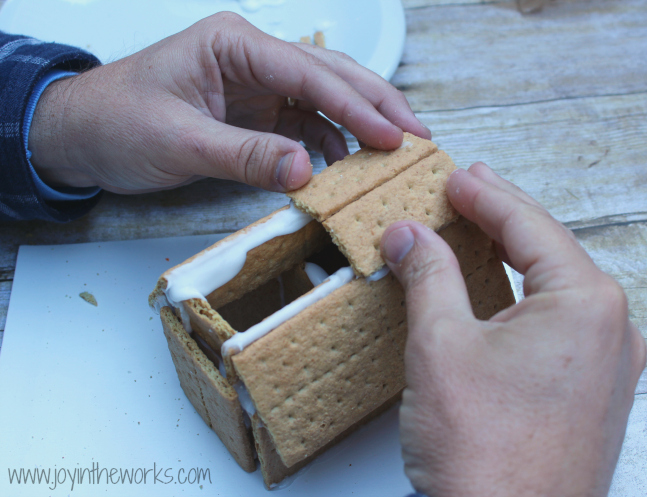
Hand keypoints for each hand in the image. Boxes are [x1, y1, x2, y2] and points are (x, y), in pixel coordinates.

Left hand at [29, 12, 427, 193]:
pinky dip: (327, 148)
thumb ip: (245, 155)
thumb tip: (307, 170)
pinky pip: (303, 129)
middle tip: (418, 137)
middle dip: (376, 106)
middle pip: (329, 78)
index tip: (392, 137)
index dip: (355, 106)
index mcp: (233, 46)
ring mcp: (257, 89)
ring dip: (358, 130)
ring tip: (394, 158)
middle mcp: (252, 61)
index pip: (309, 73)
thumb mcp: (179, 141)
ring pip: (323, 104)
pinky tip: (346, 169)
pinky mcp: (255, 116)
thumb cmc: (116, 122)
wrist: (80, 136)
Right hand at [381, 162, 645, 496]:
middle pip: (548, 250)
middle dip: (502, 217)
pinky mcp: (587, 392)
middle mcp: (611, 332)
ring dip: (511, 255)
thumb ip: (428, 275)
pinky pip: (554, 322)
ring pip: (553, 287)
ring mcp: (605, 366)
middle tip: (468, 188)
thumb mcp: (441, 345)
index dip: (486, 196)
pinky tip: (494, 290)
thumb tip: (409, 235)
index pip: (530, 226)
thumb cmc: (486, 456)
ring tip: (478, 228)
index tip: (455, 178)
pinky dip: (519, 295)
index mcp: (586, 306)